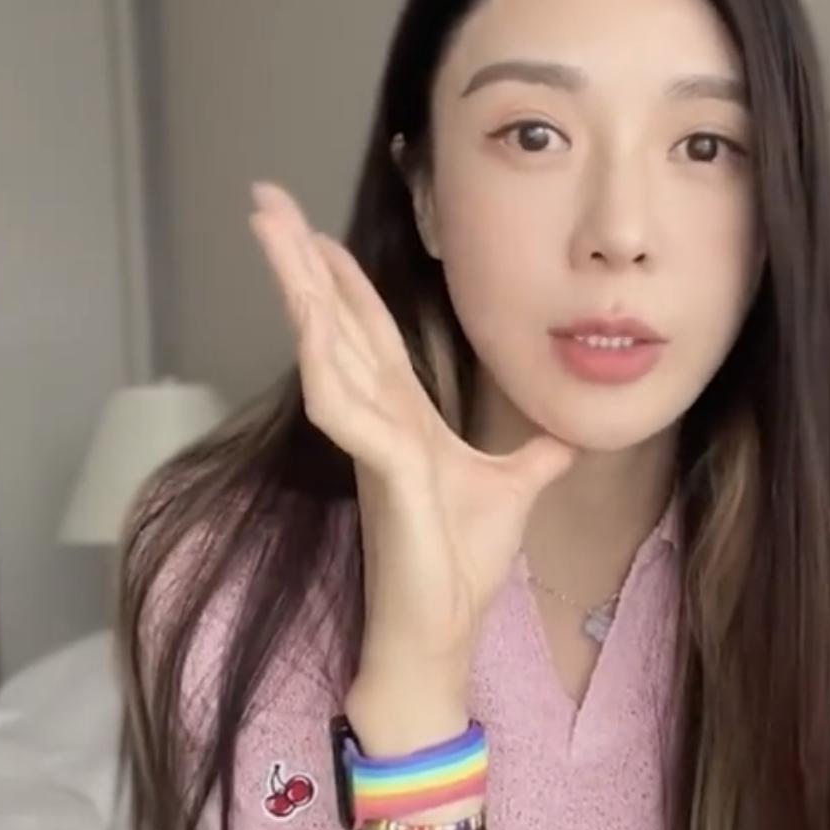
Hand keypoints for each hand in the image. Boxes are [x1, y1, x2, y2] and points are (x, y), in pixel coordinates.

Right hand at [249, 181, 577, 670]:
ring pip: (326, 348)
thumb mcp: (510, 492)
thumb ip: (532, 458)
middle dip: (300, 260)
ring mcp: (372, 443)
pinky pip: (344, 409)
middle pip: (333, 322)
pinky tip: (308, 323)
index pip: (370, 332)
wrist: (442, 631)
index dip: (344, 280)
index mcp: (404, 416)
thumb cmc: (458, 567)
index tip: (319, 230)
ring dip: (299, 288)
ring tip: (272, 232)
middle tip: (264, 198)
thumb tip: (564, 439)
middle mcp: (377, 419)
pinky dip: (325, 365)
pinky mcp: (381, 473)